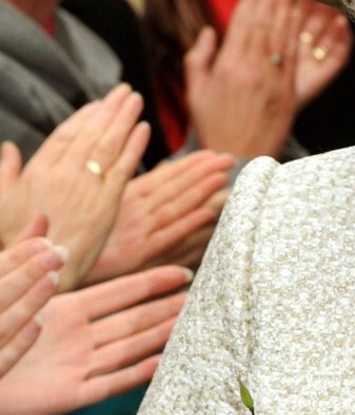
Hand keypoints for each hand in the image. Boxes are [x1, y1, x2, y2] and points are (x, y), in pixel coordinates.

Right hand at [0, 86, 150, 287]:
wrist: (39, 269)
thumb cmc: (18, 242)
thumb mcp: (3, 203)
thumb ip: (7, 173)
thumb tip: (8, 149)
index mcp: (39, 170)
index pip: (66, 135)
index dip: (84, 118)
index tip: (98, 106)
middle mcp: (63, 173)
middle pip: (90, 133)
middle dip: (109, 110)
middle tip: (125, 93)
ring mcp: (86, 187)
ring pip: (108, 145)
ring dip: (124, 119)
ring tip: (135, 101)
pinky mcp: (107, 204)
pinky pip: (123, 168)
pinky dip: (134, 147)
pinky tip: (144, 130)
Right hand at [0, 232, 64, 380]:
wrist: (1, 385)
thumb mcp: (4, 283)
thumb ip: (18, 256)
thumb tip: (44, 217)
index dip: (18, 256)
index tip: (47, 243)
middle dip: (26, 271)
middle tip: (59, 252)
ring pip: (0, 324)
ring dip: (26, 301)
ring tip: (54, 280)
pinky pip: (0, 360)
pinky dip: (18, 342)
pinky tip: (40, 324)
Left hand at [0, 264, 190, 414]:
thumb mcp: (5, 286)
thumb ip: (24, 256)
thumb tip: (44, 219)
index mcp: (66, 310)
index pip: (119, 292)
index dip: (151, 282)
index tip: (183, 273)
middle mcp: (79, 338)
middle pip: (133, 321)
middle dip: (167, 309)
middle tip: (201, 301)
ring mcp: (78, 366)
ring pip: (129, 348)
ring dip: (160, 337)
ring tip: (191, 326)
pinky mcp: (71, 395)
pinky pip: (110, 383)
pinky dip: (136, 375)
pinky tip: (161, 363)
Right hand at [86, 151, 233, 281]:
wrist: (65, 259)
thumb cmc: (85, 234)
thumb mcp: (109, 206)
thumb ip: (136, 192)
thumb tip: (163, 175)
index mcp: (129, 195)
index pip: (166, 176)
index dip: (191, 165)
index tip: (213, 155)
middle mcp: (137, 209)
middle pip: (176, 187)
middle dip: (203, 171)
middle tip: (229, 158)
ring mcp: (141, 229)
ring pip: (177, 205)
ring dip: (201, 191)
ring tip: (223, 177)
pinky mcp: (142, 252)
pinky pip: (170, 235)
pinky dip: (190, 223)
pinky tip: (209, 213)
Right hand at [186, 0, 352, 158]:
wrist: (237, 159)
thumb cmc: (213, 126)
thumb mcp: (195, 91)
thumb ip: (199, 57)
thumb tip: (209, 30)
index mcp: (228, 66)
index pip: (243, 20)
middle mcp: (252, 70)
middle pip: (266, 22)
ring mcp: (273, 81)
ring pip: (283, 35)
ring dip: (290, 6)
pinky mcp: (289, 94)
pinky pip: (296, 58)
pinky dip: (300, 34)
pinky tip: (304, 16)